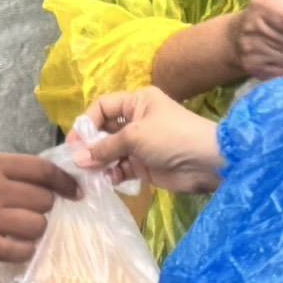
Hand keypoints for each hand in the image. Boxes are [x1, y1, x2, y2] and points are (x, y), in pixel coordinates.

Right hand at [0, 154, 79, 264]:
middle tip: (31, 212)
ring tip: (21, 229)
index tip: (76, 192)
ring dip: (36, 230)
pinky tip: (16, 246)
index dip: (65, 181)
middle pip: (43, 200)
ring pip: (37, 225)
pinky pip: (22, 250)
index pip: (42, 170)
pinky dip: (25, 250)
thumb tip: (59, 181)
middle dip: (44, 208)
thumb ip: (14, 173)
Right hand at [76, 88, 224, 194]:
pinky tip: (108, 180)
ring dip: (100, 162)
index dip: (86, 123)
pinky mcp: (144, 165)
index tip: (74, 143)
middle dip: (90, 145)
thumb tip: (77, 159)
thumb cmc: (172, 137)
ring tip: (90, 174)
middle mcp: (137, 120)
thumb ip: (104, 148)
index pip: (102, 107)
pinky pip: (121, 168)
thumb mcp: (135, 136)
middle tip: (77, 161)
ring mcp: (140, 144)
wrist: (207, 162)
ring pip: (110, 152)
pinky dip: (113, 174)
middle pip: (104, 130)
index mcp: (137, 102)